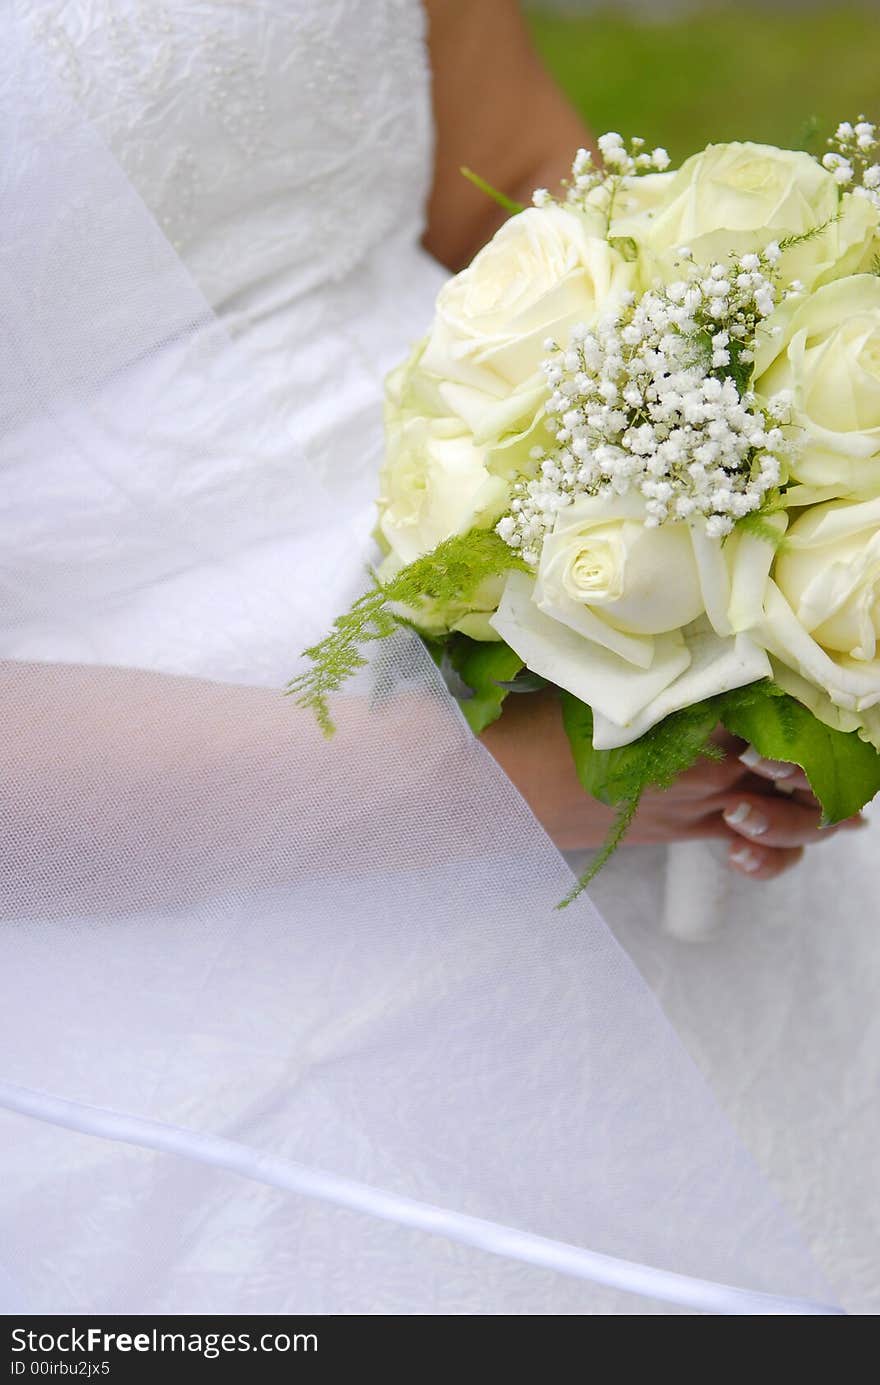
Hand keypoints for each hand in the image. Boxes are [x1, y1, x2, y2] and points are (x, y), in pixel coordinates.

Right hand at [480, 690, 865, 879]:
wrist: (492, 783)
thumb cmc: (536, 721)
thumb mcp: (596, 678)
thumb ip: (649, 666)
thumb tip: (681, 640)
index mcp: (686, 720)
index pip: (769, 717)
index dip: (808, 721)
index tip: (835, 711)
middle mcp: (697, 767)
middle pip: (786, 771)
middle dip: (825, 771)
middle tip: (855, 762)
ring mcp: (684, 807)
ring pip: (771, 819)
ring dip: (811, 820)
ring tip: (847, 820)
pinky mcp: (666, 833)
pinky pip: (735, 846)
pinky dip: (771, 849)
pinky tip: (780, 844)